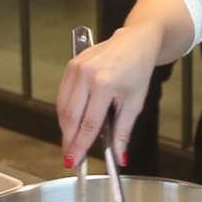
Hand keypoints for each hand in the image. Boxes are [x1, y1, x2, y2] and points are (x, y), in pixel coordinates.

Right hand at [55, 23, 163, 168]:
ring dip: (65, 128)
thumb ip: (123, 132)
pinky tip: (70, 122)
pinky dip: (64, 112)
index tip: (75, 160)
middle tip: (70, 157)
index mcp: (105, 84)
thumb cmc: (138, 68)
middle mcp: (87, 74)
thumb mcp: (135, 102)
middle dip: (68, 140)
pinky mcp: (71, 65)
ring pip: (62, 107)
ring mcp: (76, 68)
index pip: (88, 124)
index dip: (80, 145)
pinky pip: (62, 94)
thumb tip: (118, 156)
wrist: (136, 41)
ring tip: (71, 142)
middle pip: (71, 117)